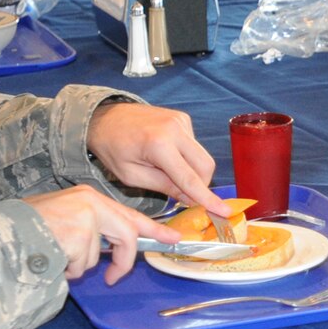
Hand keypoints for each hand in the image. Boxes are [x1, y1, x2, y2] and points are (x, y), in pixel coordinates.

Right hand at [24, 184, 178, 285]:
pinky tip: (50, 259)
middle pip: (126, 234)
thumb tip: (111, 250)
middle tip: (114, 278)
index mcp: (88, 197)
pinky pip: (82, 265)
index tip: (173, 239)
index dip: (154, 229)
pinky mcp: (79, 235)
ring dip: (78, 266)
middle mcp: (90, 203)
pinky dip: (67, 270)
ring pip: (97, 256)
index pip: (129, 214)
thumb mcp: (64, 220)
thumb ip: (91, 230)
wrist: (2, 232)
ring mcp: (86, 218)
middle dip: (123, 261)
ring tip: (55, 256)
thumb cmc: (27, 228)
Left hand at [86, 101, 226, 211]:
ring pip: (202, 156)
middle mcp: (175, 129)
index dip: (207, 198)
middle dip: (201, 185)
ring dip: (192, 170)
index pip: (190, 178)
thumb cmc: (112, 148)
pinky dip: (186, 157)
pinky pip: (194, 145)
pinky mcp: (183, 118)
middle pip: (205, 165)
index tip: (224, 211)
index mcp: (159, 145)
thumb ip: (163, 186)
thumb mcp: (131, 176)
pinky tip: (167, 156)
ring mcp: (181, 121)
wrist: (104, 117)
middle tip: (183, 195)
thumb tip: (190, 198)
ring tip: (167, 171)